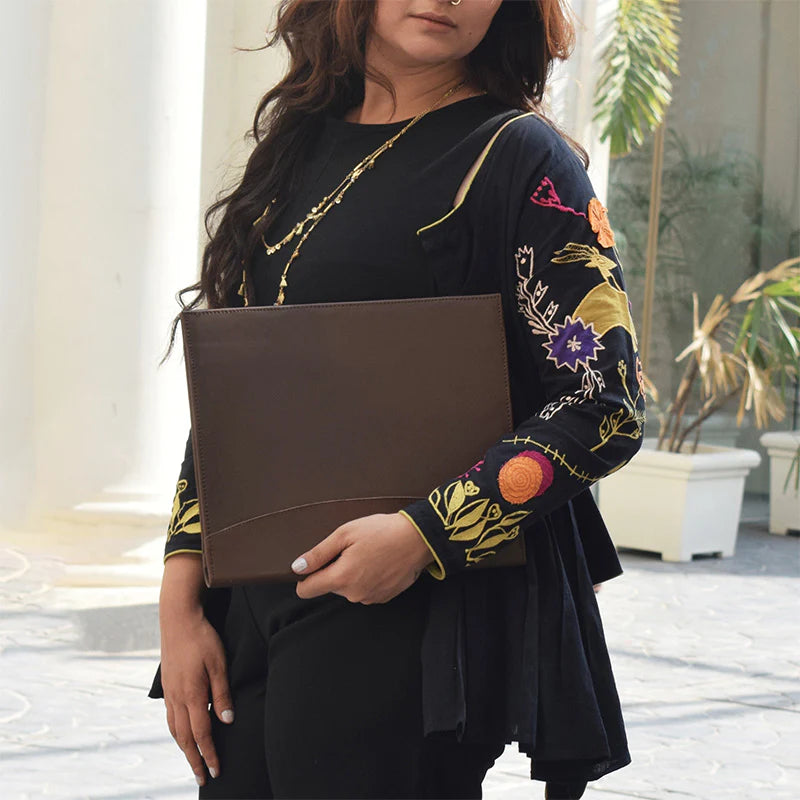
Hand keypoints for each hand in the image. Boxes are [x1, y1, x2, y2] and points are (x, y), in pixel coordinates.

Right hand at [159, 556, 233, 786]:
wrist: (177, 619)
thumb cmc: (202, 639)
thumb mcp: (219, 663)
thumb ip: (222, 694)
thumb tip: (227, 721)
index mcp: (192, 695)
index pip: (202, 734)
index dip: (209, 754)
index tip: (215, 771)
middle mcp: (177, 698)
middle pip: (185, 738)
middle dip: (194, 760)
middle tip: (203, 778)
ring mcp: (169, 692)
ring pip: (174, 729)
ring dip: (184, 748)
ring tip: (193, 761)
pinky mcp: (167, 686)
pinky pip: (170, 717)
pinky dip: (176, 732)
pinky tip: (181, 733)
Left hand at [292, 512, 434, 603]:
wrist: (418, 539)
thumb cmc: (382, 531)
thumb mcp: (345, 534)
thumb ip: (318, 553)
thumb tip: (297, 568)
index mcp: (341, 578)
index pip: (307, 590)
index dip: (306, 576)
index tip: (315, 563)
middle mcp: (354, 594)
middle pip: (330, 586)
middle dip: (335, 569)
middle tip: (352, 549)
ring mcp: (370, 598)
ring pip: (348, 588)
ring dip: (352, 574)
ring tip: (368, 553)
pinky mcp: (383, 598)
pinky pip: (364, 590)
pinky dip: (367, 578)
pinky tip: (378, 562)